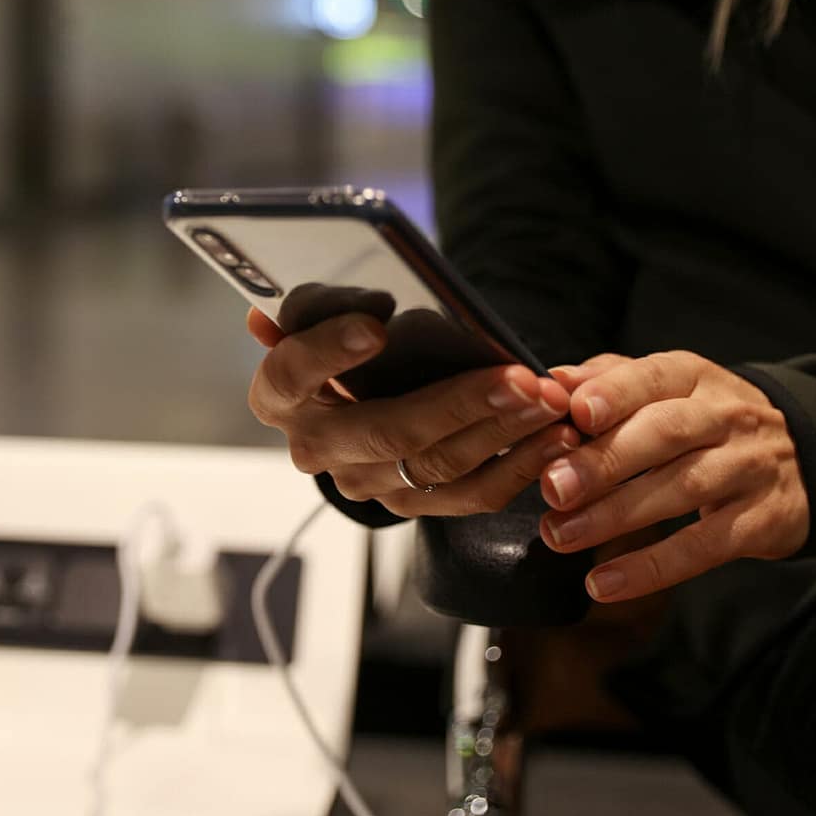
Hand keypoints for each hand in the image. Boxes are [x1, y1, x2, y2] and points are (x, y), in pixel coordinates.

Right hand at [245, 308, 577, 517]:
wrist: (339, 416)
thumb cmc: (330, 351)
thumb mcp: (308, 324)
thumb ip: (300, 311)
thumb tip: (262, 316)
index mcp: (278, 394)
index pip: (293, 372)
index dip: (330, 351)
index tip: (375, 325)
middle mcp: (315, 447)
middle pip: (388, 429)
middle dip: (462, 402)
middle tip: (518, 378)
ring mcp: (363, 483)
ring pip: (438, 465)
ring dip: (503, 432)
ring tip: (548, 399)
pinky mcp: (409, 504)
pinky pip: (469, 496)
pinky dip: (518, 466)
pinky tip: (553, 434)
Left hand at [539, 352, 810, 602]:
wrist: (806, 459)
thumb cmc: (708, 421)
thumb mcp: (670, 389)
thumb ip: (610, 380)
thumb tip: (552, 382)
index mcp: (693, 377)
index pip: (654, 376)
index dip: (615, 392)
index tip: (574, 412)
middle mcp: (726, 417)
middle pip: (666, 432)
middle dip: (605, 460)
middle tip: (553, 487)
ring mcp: (747, 468)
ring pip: (682, 488)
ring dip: (615, 515)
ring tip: (560, 535)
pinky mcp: (760, 522)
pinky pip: (702, 547)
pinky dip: (651, 568)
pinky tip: (603, 582)